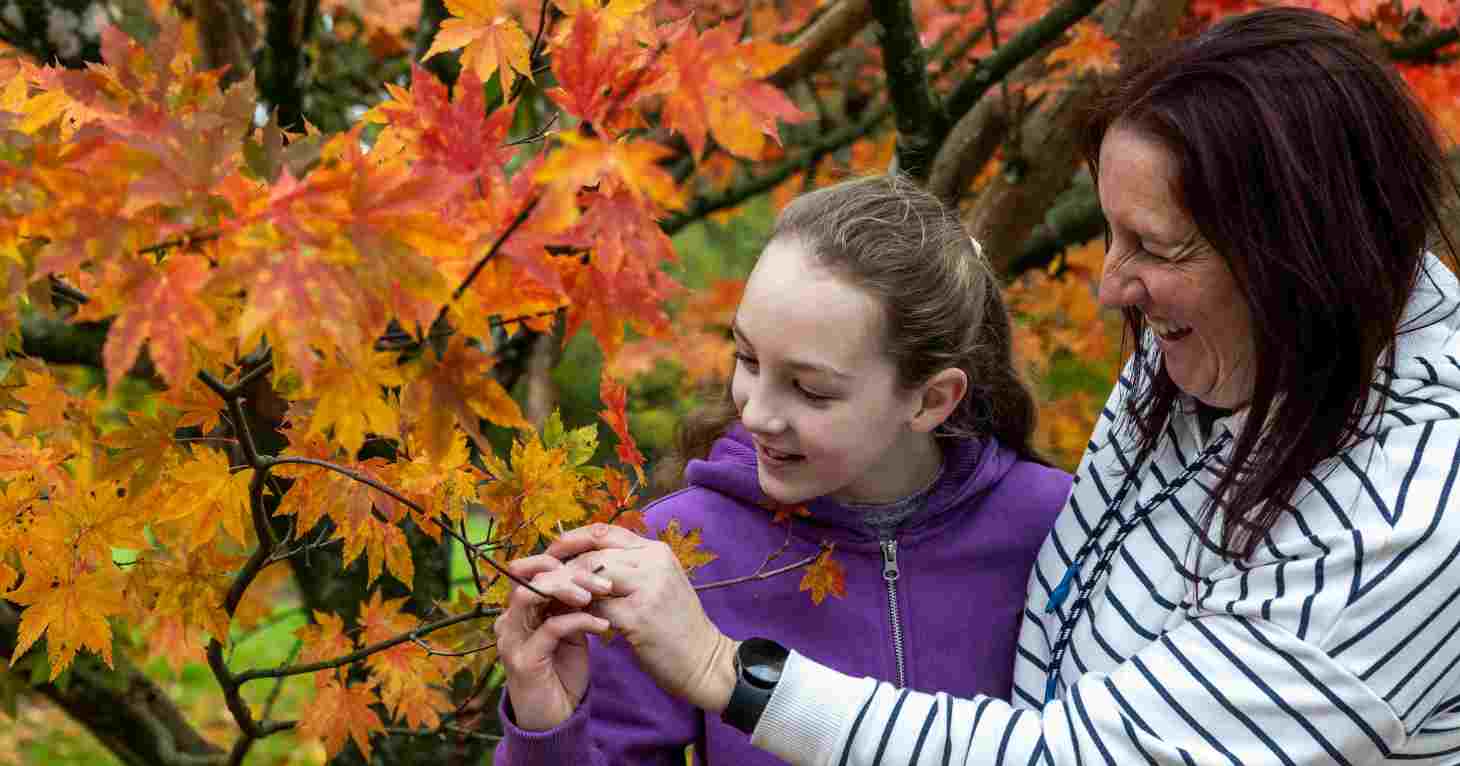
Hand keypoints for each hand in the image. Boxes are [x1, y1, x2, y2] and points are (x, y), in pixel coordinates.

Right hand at [495, 555, 614, 730]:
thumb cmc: (563, 671)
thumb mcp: (570, 630)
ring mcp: (512, 639)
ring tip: (597, 595)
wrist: (555, 718)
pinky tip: (602, 626)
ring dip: (567, 589)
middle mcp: (509, 620)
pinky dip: (579, 621)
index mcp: (519, 610)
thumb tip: (593, 572)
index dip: (563, 560)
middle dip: (569, 571)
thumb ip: (572, 604)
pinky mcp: (523, 661)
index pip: (532, 567)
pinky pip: (549, 628)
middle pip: (530, 575)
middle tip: (603, 581)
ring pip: (531, 595)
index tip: (599, 564)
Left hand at [549, 524, 738, 713]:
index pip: (605, 532)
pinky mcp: (639, 617)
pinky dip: (576, 613)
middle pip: (593, 554)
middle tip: (535, 578)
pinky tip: (565, 620)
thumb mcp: (657, 586)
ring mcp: (648, 588)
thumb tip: (581, 563)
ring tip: (543, 598)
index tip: (550, 551)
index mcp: (656, 551)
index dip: (572, 539)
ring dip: (563, 588)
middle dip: (559, 566)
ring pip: (590, 577)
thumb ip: (626, 570)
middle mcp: (653, 563)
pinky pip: (595, 608)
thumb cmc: (676, 626)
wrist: (704, 661)